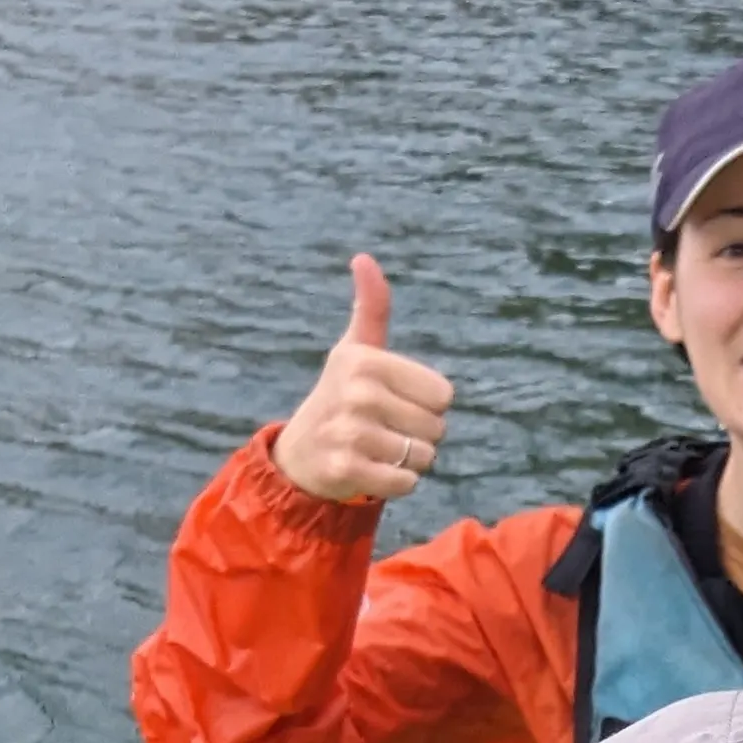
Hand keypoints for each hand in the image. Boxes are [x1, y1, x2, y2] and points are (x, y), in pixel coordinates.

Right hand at [271, 257, 454, 505]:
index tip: (393, 401)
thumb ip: (371, 307)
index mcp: (366, 360)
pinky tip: (372, 471)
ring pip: (425, 457)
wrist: (299, 455)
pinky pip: (407, 483)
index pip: (444, 395)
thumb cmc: (340, 397)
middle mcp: (357, 393)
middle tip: (383, 430)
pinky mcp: (346, 470)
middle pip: (437, 428)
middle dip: (419, 435)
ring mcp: (350, 432)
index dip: (426, 404)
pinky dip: (397, 484)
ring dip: (409, 462)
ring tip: (376, 450)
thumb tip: (364, 258)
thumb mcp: (355, 349)